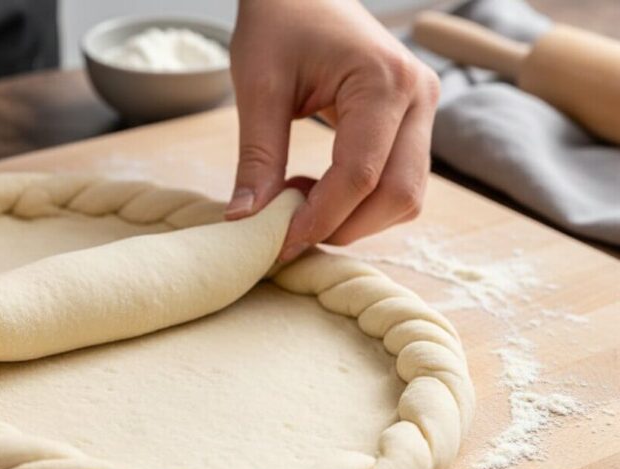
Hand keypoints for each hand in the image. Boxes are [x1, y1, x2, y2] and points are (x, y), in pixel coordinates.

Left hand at [225, 0, 439, 260]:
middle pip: (399, 194)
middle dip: (343, 227)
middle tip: (287, 233)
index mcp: (384, 80)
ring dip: (354, 218)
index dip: (319, 219)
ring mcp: (423, 108)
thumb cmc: (279, 22)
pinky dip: (361, 202)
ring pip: (406, 195)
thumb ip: (257, 158)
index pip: (360, 174)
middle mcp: (419, 95)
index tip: (278, 245)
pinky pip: (399, 180)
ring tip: (296, 200)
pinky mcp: (414, 120)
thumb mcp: (258, 86)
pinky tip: (316, 188)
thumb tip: (246, 222)